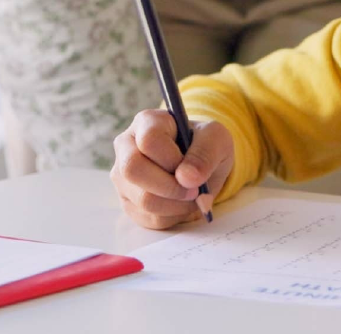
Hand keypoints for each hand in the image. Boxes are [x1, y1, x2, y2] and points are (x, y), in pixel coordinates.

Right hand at [112, 110, 233, 228]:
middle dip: (170, 187)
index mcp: (146, 122)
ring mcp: (123, 176)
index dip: (172, 160)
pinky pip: (148, 218)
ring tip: (191, 196)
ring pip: (142, 199)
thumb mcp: (216, 139)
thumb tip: (187, 178)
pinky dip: (172, 216)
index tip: (192, 170)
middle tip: (194, 191)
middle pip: (133, 169)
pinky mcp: (128, 201)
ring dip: (176, 205)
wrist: (199, 166)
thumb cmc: (204, 146)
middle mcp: (126, 146)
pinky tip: (180, 203)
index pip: (149, 140)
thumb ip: (205, 153)